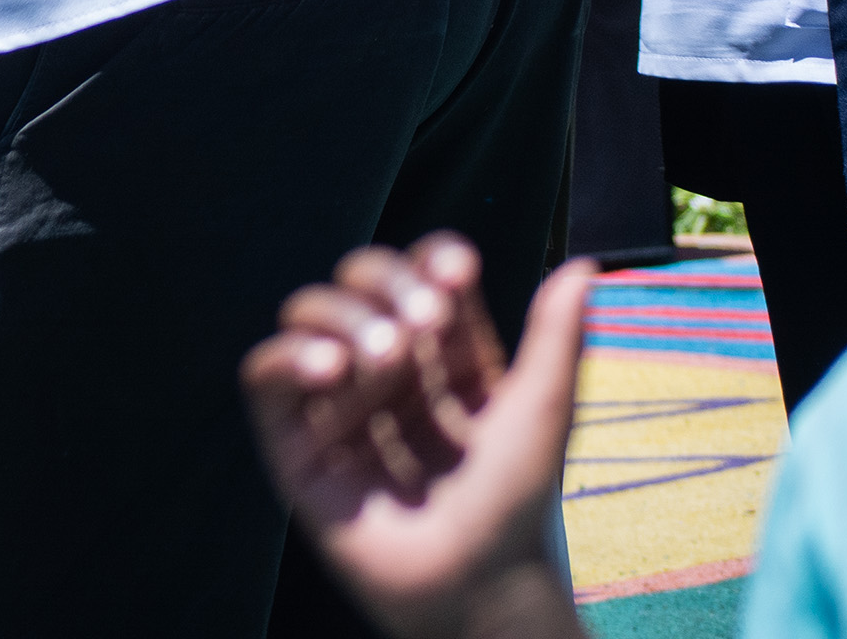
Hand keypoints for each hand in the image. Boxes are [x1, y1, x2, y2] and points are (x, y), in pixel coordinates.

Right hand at [243, 236, 593, 638]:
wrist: (479, 584)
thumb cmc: (518, 507)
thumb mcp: (545, 409)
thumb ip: (557, 336)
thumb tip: (583, 265)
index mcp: (446, 362)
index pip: (420, 281)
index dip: (430, 261)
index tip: (456, 272)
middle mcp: (386, 375)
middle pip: (358, 285)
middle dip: (383, 282)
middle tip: (422, 319)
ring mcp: (336, 406)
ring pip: (308, 317)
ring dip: (341, 317)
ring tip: (384, 357)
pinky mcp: (291, 444)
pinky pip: (263, 375)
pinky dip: (288, 356)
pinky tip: (330, 369)